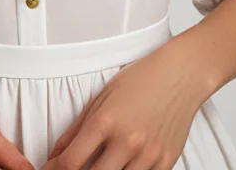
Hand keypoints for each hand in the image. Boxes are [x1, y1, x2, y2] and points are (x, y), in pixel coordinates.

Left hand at [41, 39, 206, 169]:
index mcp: (105, 122)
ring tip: (101, 164)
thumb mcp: (101, 98)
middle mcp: (127, 142)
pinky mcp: (166, 164)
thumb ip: (75, 130)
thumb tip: (55, 157)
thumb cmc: (140, 80)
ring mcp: (148, 156)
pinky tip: (123, 165)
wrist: (180, 75)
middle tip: (75, 169)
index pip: (70, 163)